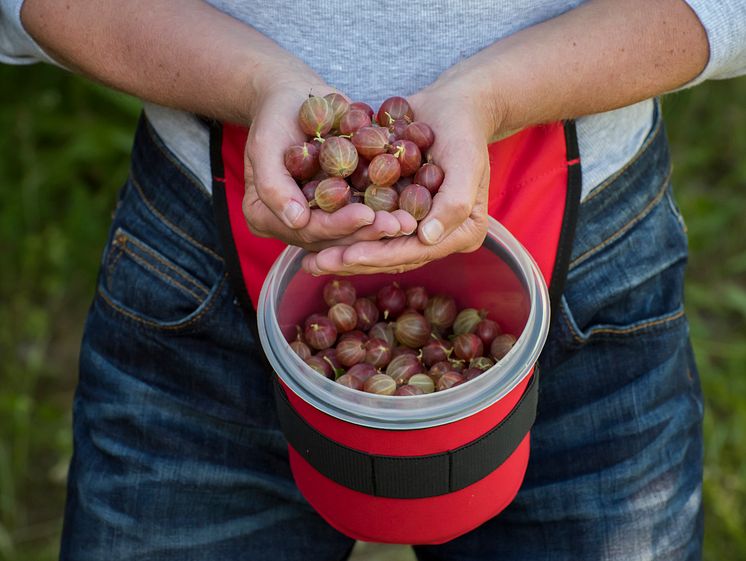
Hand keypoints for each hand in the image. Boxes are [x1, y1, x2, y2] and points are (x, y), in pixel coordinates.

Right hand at [243, 77, 415, 250]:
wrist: (294, 96)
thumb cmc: (274, 115)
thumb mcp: (267, 143)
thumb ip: (273, 185)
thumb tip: (296, 220)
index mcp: (264, 216)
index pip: (305, 230)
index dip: (336, 226)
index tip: (366, 215)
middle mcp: (291, 224)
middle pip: (332, 237)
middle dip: (366, 232)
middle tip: (399, 224)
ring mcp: (316, 217)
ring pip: (351, 230)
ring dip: (381, 227)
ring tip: (409, 220)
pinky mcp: (338, 206)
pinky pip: (363, 212)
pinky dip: (386, 211)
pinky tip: (411, 209)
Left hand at [301, 81, 497, 274]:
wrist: (453, 104)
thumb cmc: (464, 129)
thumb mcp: (465, 162)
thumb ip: (453, 203)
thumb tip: (427, 238)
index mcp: (462, 233)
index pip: (416, 251)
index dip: (381, 255)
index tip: (348, 255)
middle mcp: (439, 236)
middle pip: (392, 256)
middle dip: (352, 261)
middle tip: (315, 264)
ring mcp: (418, 226)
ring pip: (376, 245)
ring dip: (341, 251)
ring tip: (307, 260)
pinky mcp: (398, 211)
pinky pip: (368, 225)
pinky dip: (342, 230)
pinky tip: (312, 232)